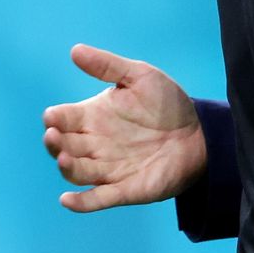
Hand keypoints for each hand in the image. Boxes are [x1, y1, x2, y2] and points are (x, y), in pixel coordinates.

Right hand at [42, 44, 206, 211]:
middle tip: (54, 135)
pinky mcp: (125, 189)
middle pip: (64, 146)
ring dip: (67, 168)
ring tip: (63, 158)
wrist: (201, 132)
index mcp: (92, 117)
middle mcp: (94, 145)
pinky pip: (97, 199)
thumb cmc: (167, 104)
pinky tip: (68, 200)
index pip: (63, 119)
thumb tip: (75, 50)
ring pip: (77, 172)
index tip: (53, 115)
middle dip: (55, 142)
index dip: (55, 118)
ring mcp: (107, 168)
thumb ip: (108, 66)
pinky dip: (82, 202)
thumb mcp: (141, 77)